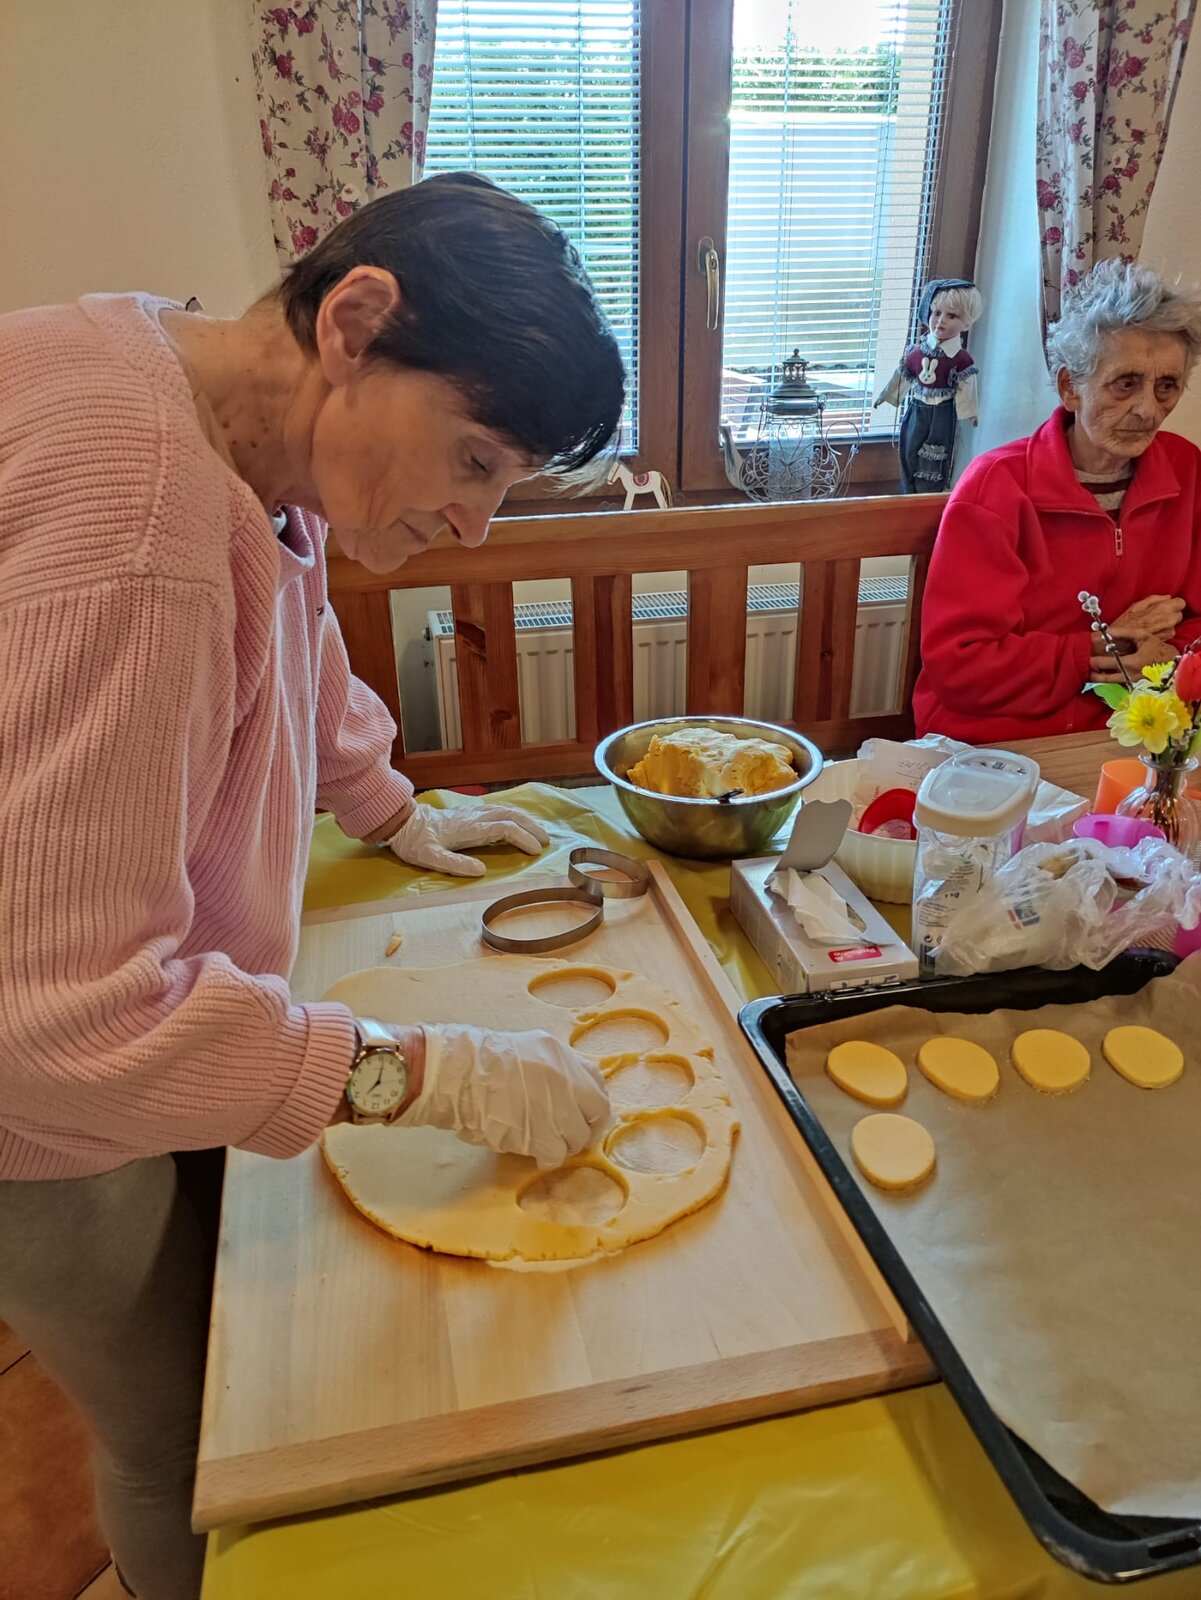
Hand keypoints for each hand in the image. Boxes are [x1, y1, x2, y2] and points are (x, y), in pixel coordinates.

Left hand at [387, 802, 549, 877]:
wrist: (402, 822)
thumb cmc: (414, 842)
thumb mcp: (430, 857)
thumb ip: (455, 864)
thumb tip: (481, 870)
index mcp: (469, 828)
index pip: (504, 829)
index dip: (523, 838)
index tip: (535, 851)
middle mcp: (474, 816)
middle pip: (511, 815)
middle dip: (531, 827)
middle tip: (546, 842)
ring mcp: (472, 812)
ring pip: (506, 810)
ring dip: (525, 820)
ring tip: (538, 833)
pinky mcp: (469, 811)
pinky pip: (498, 810)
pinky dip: (514, 816)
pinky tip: (517, 823)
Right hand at [397, 1026, 611, 1167]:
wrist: (454, 1074)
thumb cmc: (479, 1063)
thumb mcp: (524, 1051)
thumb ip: (551, 1071)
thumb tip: (571, 1098)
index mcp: (559, 1054)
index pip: (598, 1082)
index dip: (595, 1104)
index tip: (588, 1116)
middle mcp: (563, 1078)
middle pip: (596, 1113)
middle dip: (585, 1129)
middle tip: (570, 1137)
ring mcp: (552, 1105)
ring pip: (577, 1137)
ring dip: (564, 1145)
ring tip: (544, 1143)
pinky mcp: (537, 1132)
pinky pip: (555, 1153)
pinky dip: (547, 1157)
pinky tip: (535, 1153)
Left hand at [1089, 634, 1177, 681]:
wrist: (1171, 664)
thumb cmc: (1156, 648)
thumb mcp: (1142, 636)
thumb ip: (1124, 633)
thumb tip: (1106, 631)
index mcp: (1131, 662)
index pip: (1107, 663)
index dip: (1094, 660)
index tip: (1085, 657)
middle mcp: (1129, 675)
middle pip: (1105, 677)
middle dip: (1092, 673)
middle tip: (1083, 668)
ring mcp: (1131, 682)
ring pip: (1109, 682)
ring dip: (1098, 678)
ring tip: (1087, 673)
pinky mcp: (1132, 685)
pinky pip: (1116, 683)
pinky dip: (1107, 679)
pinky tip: (1100, 674)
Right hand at [1108, 595, 1184, 640]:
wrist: (1117, 643)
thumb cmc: (1124, 625)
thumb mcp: (1135, 606)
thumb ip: (1154, 599)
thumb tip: (1167, 597)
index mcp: (1161, 607)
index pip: (1180, 602)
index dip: (1173, 604)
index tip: (1167, 607)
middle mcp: (1167, 619)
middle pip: (1179, 614)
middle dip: (1171, 614)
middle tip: (1159, 616)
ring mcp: (1166, 631)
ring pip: (1174, 625)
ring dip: (1167, 625)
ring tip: (1153, 626)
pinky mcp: (1164, 641)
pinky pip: (1169, 634)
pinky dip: (1163, 633)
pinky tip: (1152, 633)